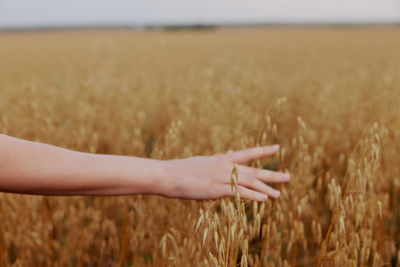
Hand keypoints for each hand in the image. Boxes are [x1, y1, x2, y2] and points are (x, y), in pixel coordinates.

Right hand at [161, 145, 289, 200]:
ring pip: (249, 182)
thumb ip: (219, 159)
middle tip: (288, 177)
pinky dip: (253, 195)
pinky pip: (239, 192)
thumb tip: (229, 153)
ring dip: (266, 188)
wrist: (169, 175)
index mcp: (222, 159)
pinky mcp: (216, 190)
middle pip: (253, 170)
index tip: (277, 148)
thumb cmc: (184, 169)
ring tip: (279, 194)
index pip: (247, 153)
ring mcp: (221, 178)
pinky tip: (264, 199)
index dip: (263, 151)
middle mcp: (225, 166)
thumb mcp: (204, 161)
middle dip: (271, 174)